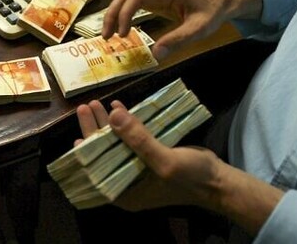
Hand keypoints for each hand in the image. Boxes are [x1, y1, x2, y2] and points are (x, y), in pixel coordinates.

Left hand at [75, 99, 283, 234]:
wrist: (219, 180)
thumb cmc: (191, 178)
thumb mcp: (164, 161)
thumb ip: (138, 140)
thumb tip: (112, 115)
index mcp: (126, 193)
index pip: (97, 174)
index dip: (85, 156)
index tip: (77, 137)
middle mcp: (128, 181)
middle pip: (103, 154)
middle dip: (94, 132)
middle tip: (85, 108)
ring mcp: (138, 167)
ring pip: (116, 143)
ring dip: (107, 124)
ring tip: (96, 104)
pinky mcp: (149, 155)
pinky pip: (131, 138)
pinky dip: (125, 123)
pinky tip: (117, 106)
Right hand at [102, 0, 261, 59]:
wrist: (220, 2)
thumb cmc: (211, 13)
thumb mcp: (199, 29)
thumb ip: (178, 40)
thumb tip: (156, 54)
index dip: (124, 14)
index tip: (122, 35)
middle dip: (112, 14)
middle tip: (106, 36)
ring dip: (114, 14)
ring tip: (109, 34)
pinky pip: (132, 3)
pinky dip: (123, 14)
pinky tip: (121, 29)